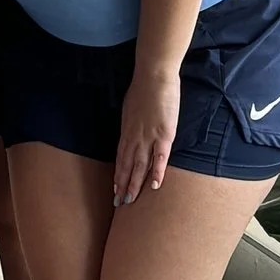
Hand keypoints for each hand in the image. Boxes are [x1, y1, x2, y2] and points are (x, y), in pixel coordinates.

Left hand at [114, 66, 180, 208]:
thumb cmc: (144, 89)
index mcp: (127, 130)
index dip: (118, 174)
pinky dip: (157, 172)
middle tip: (119, 203)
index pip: (121, 157)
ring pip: (139, 165)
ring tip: (131, 200)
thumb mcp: (131, 108)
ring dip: (135, 183)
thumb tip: (131, 132)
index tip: (115, 189)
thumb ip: (132, 123)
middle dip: (122, 185)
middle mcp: (134, 137)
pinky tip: (155, 185)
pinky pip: (160, 157)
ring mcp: (149, 137)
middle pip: (127, 165)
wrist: (154, 76)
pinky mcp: (164, 134)